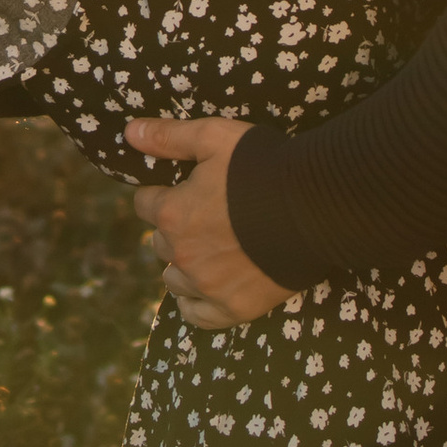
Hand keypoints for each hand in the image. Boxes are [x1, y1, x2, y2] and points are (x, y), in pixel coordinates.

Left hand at [125, 117, 293, 326]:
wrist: (317, 205)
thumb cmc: (263, 166)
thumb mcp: (214, 137)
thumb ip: (169, 137)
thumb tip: (129, 132)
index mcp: (172, 213)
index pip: (145, 204)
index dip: (163, 194)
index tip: (183, 190)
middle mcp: (182, 253)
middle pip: (161, 242)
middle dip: (176, 229)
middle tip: (207, 217)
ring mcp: (207, 285)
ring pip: (174, 278)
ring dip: (184, 264)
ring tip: (210, 250)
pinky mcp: (234, 308)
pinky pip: (196, 315)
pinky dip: (195, 303)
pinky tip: (204, 289)